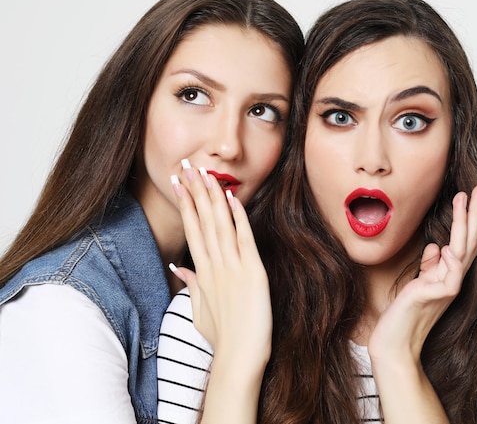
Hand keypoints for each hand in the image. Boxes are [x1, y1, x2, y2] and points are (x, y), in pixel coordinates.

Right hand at [170, 165, 271, 367]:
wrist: (239, 358)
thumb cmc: (223, 337)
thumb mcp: (200, 310)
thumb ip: (190, 286)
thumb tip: (179, 269)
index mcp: (203, 273)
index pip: (191, 230)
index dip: (185, 205)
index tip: (178, 183)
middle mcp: (214, 266)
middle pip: (201, 221)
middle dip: (193, 191)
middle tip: (185, 165)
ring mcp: (232, 268)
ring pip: (218, 225)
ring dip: (210, 197)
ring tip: (202, 173)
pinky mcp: (252, 272)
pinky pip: (243, 239)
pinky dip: (238, 217)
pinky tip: (231, 197)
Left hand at [369, 184, 476, 362]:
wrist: (394, 343)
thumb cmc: (404, 314)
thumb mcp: (419, 284)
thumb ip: (430, 266)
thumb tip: (436, 246)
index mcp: (448, 274)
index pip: (466, 242)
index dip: (475, 221)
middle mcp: (452, 280)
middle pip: (469, 241)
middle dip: (476, 214)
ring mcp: (445, 289)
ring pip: (461, 252)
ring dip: (464, 224)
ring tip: (465, 199)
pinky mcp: (433, 298)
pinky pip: (448, 277)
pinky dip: (450, 261)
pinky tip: (449, 245)